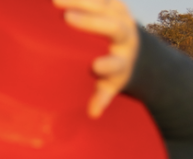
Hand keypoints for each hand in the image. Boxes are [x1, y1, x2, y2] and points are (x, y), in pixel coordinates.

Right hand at [54, 0, 139, 118]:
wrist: (136, 47)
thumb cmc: (116, 70)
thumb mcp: (112, 85)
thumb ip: (102, 97)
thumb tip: (93, 113)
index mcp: (123, 60)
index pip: (117, 64)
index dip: (108, 66)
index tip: (96, 67)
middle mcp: (126, 34)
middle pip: (112, 26)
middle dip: (92, 22)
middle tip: (68, 18)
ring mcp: (121, 15)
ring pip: (104, 5)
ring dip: (81, 0)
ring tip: (56, 0)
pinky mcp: (114, 3)